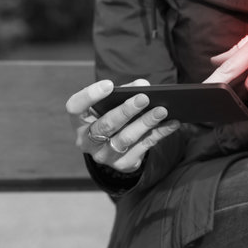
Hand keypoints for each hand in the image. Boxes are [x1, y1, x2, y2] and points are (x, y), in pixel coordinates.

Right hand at [65, 79, 179, 172]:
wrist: (115, 148)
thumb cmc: (113, 116)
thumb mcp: (112, 104)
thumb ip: (125, 91)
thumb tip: (143, 85)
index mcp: (79, 121)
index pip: (75, 107)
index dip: (90, 95)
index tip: (109, 84)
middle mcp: (87, 141)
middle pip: (106, 125)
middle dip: (126, 110)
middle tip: (144, 97)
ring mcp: (104, 155)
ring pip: (126, 138)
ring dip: (146, 123)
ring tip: (162, 110)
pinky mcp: (123, 164)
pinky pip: (144, 146)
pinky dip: (160, 133)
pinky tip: (172, 123)